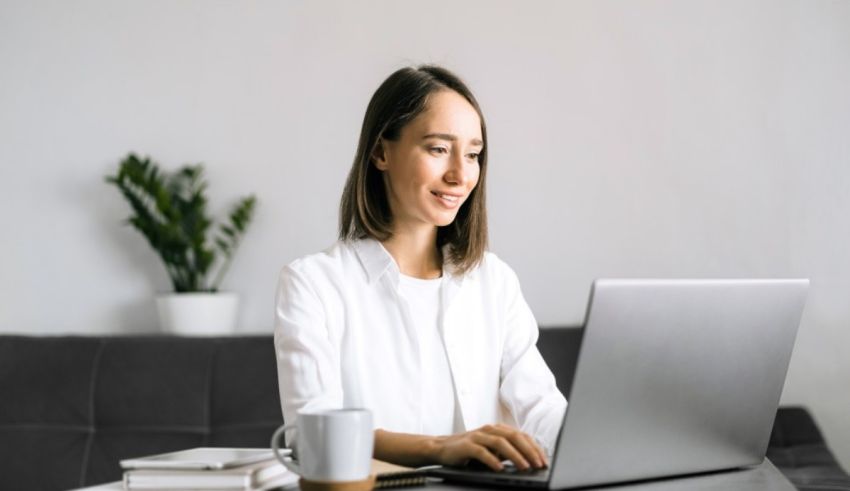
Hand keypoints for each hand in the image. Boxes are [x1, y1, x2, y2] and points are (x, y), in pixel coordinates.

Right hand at [432, 424, 547, 471]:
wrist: (441, 448)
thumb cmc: (469, 450)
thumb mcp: (491, 449)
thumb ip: (507, 452)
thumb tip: (528, 461)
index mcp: (498, 429)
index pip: (522, 436)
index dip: (534, 447)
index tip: (544, 460)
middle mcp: (490, 429)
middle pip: (514, 437)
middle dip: (529, 451)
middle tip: (539, 464)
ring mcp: (478, 436)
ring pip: (501, 443)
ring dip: (515, 455)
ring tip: (524, 466)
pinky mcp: (466, 445)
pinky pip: (482, 452)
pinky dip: (492, 460)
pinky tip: (500, 468)